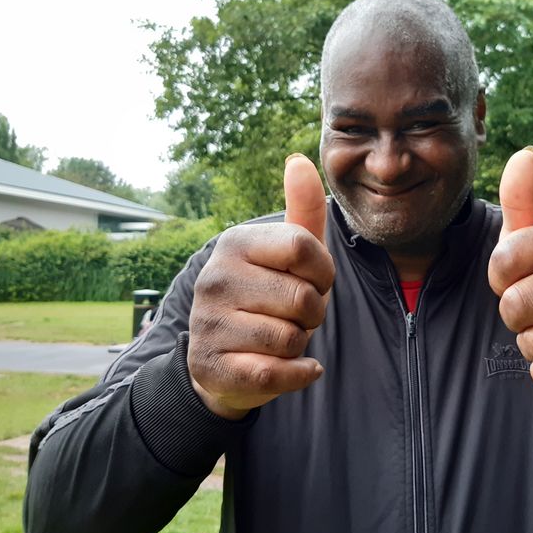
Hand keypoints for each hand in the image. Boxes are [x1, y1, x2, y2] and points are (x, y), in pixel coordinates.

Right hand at [187, 154, 334, 418]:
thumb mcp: (286, 252)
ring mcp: (210, 324)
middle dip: (313, 313)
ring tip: (279, 337)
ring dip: (300, 343)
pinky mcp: (215, 367)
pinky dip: (298, 374)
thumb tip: (299, 159)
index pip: (304, 247)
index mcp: (235, 243)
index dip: (323, 271)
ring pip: (292, 337)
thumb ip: (301, 209)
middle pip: (304, 298)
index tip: (312, 281)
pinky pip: (277, 373)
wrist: (221, 359)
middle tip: (292, 315)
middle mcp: (215, 279)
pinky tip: (294, 367)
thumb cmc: (266, 296)